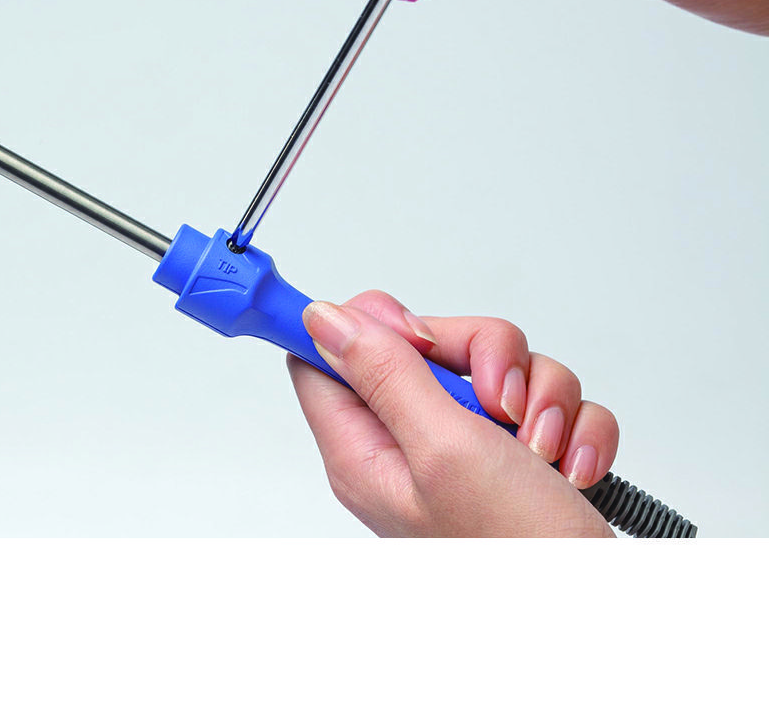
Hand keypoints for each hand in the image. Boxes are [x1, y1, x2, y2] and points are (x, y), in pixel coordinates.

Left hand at [288, 290, 618, 536]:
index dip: (366, 325)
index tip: (419, 337)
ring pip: (494, 364)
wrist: (602, 608)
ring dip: (538, 396)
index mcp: (365, 447)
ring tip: (542, 450)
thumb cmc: (515, 551)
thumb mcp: (442, 449)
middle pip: (425, 342)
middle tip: (498, 404)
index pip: (326, 355)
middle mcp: (409, 441)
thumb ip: (385, 373)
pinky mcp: (518, 448)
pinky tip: (570, 467)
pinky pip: (543, 394)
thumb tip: (323, 318)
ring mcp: (466, 445)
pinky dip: (570, 424)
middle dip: (481, 356)